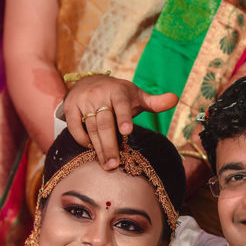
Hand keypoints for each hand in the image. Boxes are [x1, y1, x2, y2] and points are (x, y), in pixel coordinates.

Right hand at [63, 76, 177, 168]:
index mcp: (117, 91)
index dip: (124, 117)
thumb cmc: (119, 95)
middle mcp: (99, 94)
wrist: (89, 81)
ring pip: (90, 128)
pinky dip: (82, 140)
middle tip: (114, 164)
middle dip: (110, 144)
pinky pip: (74, 127)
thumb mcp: (137, 96)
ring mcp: (83, 101)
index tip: (128, 132)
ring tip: (107, 165)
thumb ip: (155, 102)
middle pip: (104, 123)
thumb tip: (175, 98)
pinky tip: (92, 150)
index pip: (121, 105)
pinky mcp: (70, 107)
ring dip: (98, 148)